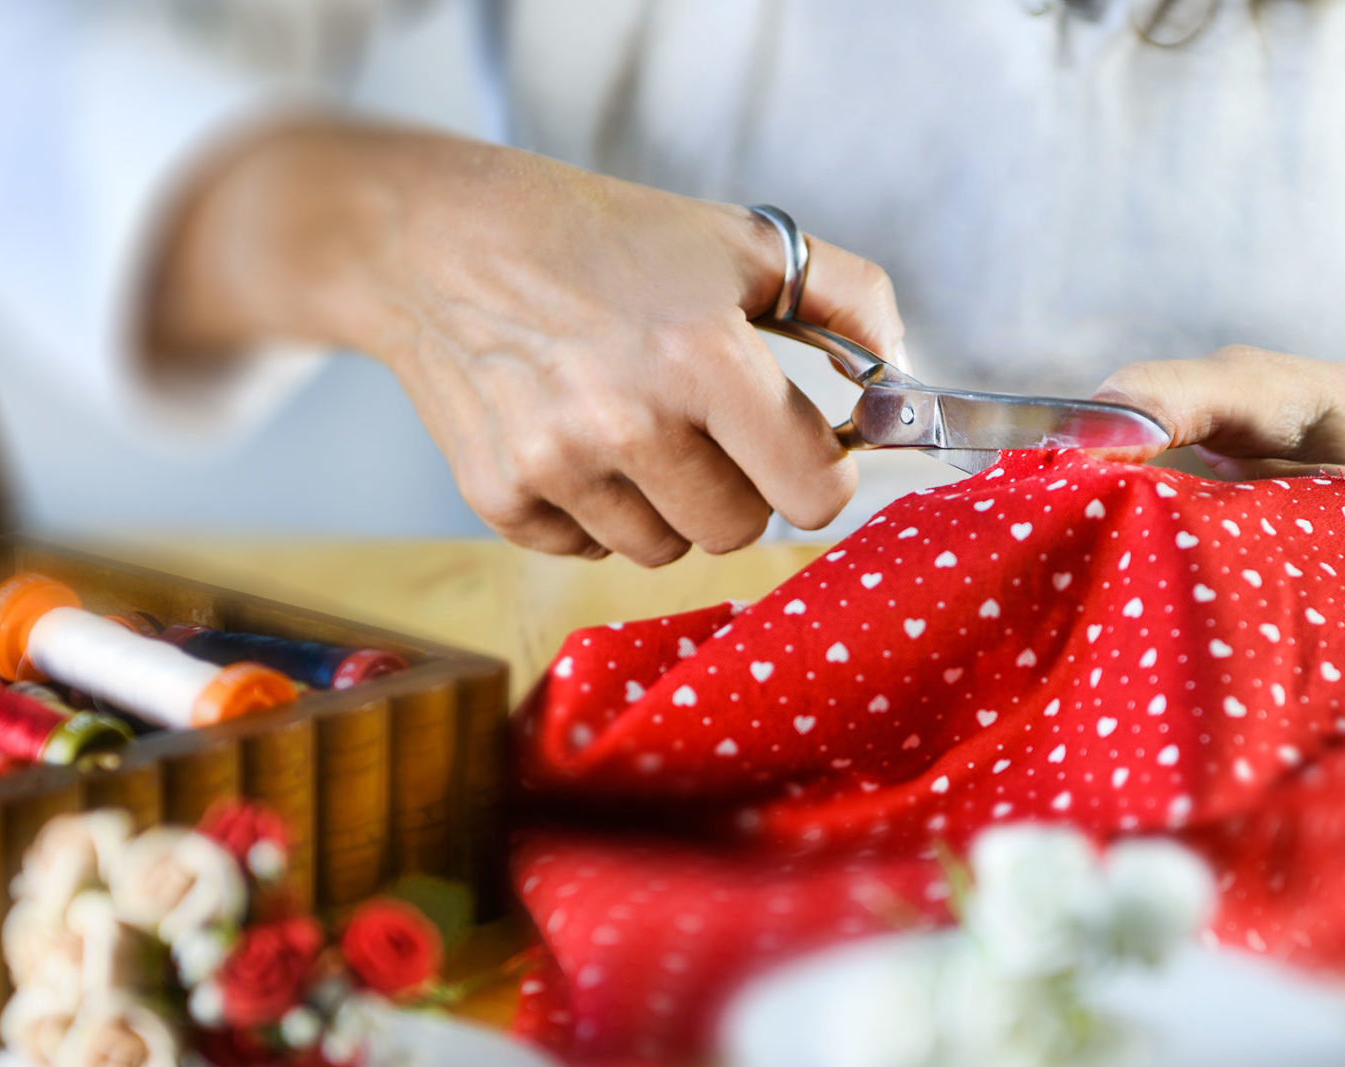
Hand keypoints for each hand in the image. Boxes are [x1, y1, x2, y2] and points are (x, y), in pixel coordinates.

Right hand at [149, 121, 904, 562]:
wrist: (442, 241)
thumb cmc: (605, 239)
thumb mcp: (741, 243)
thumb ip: (852, 299)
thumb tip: (902, 379)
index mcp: (703, 356)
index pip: (815, 492)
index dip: (822, 473)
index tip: (803, 447)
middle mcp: (630, 420)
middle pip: (743, 530)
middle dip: (743, 486)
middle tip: (707, 424)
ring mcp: (558, 467)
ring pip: (668, 548)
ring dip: (669, 503)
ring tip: (635, 425)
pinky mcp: (501, 498)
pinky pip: (591, 547)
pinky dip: (596, 509)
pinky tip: (574, 437)